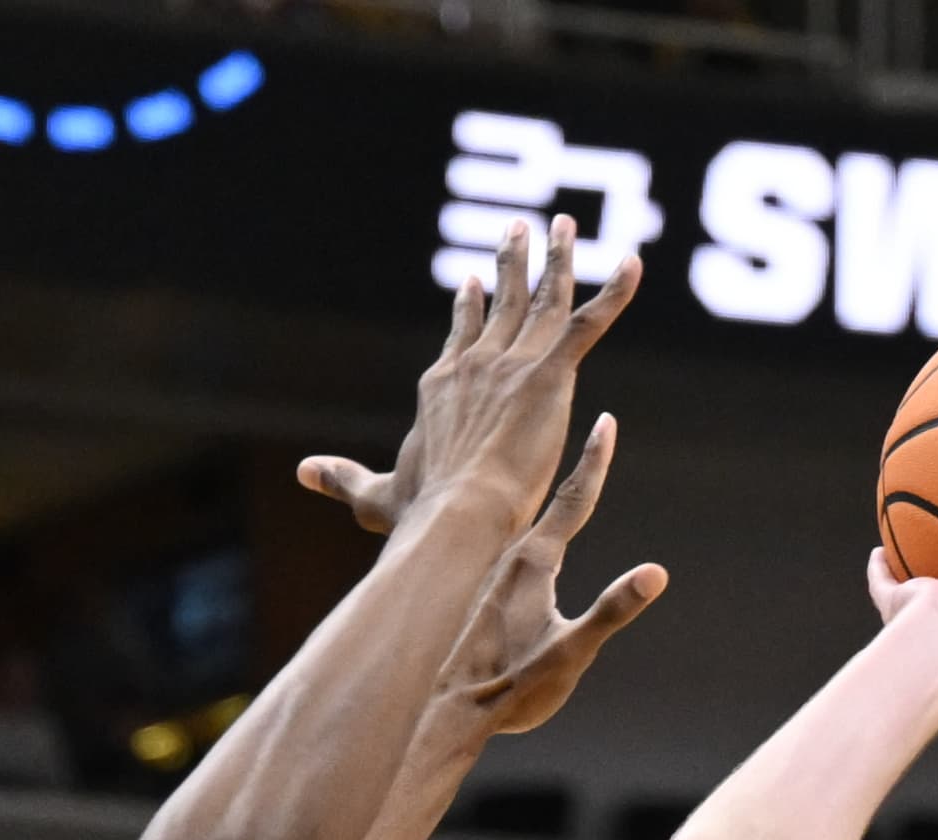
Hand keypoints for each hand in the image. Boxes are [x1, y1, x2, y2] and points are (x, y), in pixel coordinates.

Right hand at [299, 216, 641, 539]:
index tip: (474, 281)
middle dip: (512, 262)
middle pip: (501, 302)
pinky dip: (616, 293)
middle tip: (520, 228)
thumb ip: (345, 480)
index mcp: (443, 386)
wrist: (456, 515)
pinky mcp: (550, 374)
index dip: (469, 307)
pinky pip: (590, 323)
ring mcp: (513, 364)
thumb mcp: (376, 496)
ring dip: (559, 259)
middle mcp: (477, 363)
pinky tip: (636, 265)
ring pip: (544, 299)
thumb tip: (301, 472)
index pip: (461, 336)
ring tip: (566, 226)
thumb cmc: (420, 515)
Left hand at [437, 413, 665, 734]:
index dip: (595, 459)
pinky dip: (509, 520)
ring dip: (532, 483)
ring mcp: (491, 576)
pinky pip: (499, 543)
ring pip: (516, 516)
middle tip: (574, 416)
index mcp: (533, 562)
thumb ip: (611, 610)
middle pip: (543, 494)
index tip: (607, 419)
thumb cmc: (509, 688)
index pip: (573, 499)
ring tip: (535, 452)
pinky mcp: (479, 597)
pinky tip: (505, 526)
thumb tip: (655, 573)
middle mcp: (508, 558)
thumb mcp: (570, 653)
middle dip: (562, 455)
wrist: (445, 713)